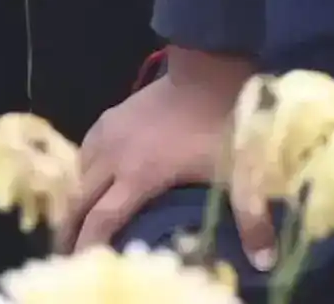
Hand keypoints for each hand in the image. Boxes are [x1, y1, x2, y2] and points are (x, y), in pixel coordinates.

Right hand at [62, 56, 253, 258]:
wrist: (209, 70)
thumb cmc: (223, 125)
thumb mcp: (241, 175)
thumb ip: (252, 220)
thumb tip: (267, 263)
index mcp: (139, 175)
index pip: (102, 218)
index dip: (87, 243)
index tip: (75, 262)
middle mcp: (114, 156)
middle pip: (79, 197)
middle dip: (70, 226)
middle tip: (66, 250)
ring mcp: (109, 132)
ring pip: (79, 172)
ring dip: (76, 197)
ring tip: (77, 218)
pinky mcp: (111, 115)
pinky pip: (85, 150)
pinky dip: (83, 171)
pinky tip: (91, 177)